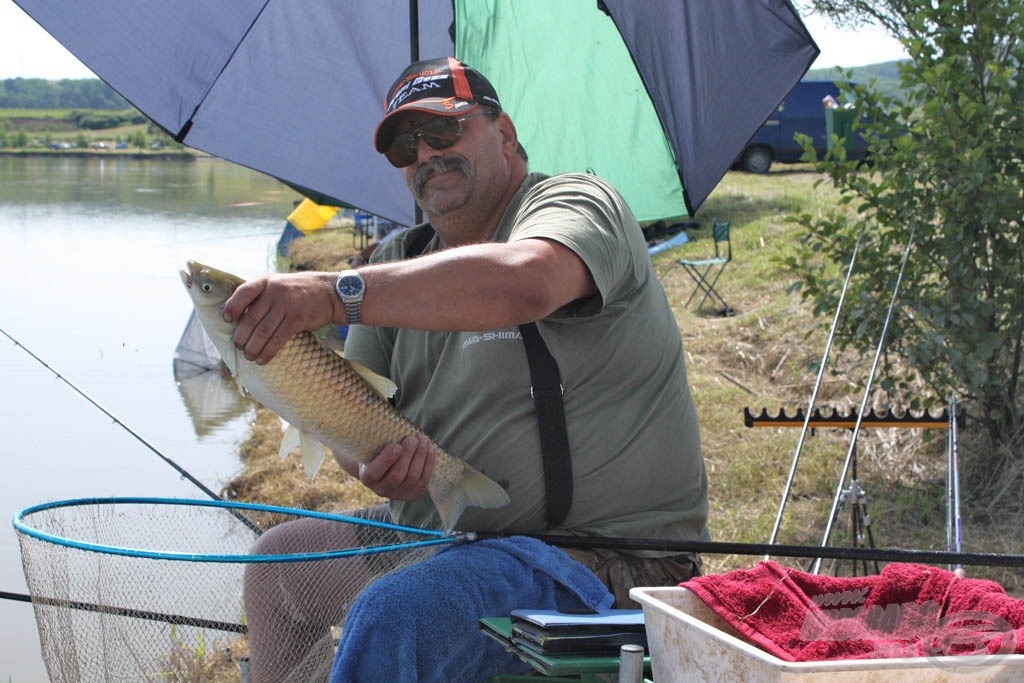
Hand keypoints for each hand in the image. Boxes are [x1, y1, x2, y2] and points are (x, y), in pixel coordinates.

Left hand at [222, 271, 340, 363]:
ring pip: (263, 331)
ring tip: (249, 356)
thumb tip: (237, 319)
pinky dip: (268, 352)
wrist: (329, 293)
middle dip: (241, 336)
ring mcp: (287, 305)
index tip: (226, 319)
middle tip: (238, 346)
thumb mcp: (278, 284)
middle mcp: (275, 291)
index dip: (232, 307)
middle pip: (251, 318)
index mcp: (266, 281)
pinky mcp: (298, 319)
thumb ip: (260, 296)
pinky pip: (278, 339)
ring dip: (253, 347)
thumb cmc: (297, 292)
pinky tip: (262, 359)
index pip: (243, 292)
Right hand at [358, 435, 435, 501]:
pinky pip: (423, 481)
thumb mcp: (373, 446)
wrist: (386, 468)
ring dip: (420, 457)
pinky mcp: (412, 495)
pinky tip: (431, 450)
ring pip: (412, 478)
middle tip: (413, 438)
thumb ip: (378, 438)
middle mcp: (381, 490)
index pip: (374, 472)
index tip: (397, 445)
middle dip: (408, 455)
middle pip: (397, 475)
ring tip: (423, 440)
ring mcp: (398, 495)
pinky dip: (429, 464)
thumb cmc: (379, 451)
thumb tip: (386, 416)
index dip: (387, 460)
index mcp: (367, 477)